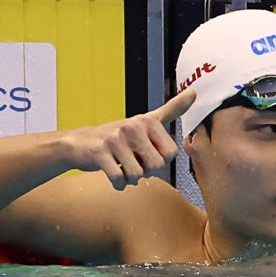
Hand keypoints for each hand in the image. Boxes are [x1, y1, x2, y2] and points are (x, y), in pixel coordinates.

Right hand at [61, 89, 195, 189]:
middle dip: (147, 171)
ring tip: (123, 167)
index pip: (171, 153)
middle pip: (157, 166)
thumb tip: (194, 92)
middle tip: (134, 162)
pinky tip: (114, 176)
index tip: (149, 153)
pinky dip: (118, 184)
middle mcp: (133, 126)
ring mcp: (115, 138)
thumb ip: (172, 109)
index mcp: (148, 121)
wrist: (81, 143)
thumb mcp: (147, 120)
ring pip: (138, 175)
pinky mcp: (100, 152)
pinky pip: (119, 179)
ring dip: (131, 179)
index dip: (161, 160)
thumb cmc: (120, 136)